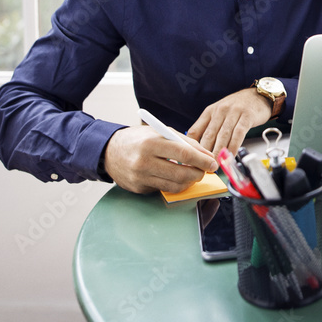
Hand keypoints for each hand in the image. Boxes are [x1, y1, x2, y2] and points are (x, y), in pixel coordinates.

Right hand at [103, 125, 217, 194]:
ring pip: (175, 186)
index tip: (213, 163)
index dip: (202, 160)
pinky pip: (164, 189)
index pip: (184, 154)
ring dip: (189, 182)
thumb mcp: (161, 132)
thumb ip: (185, 142)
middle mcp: (144, 161)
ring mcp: (140, 177)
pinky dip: (175, 185)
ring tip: (193, 174)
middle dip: (199, 174)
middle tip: (205, 170)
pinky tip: (176, 177)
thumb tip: (206, 155)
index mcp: (151, 142)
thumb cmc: (139, 139)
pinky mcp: (139, 188)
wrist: (109, 151)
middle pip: (181, 174)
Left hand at [188, 87, 271, 157]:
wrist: (258, 95)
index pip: (196, 130)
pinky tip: (231, 156)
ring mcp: (234, 113)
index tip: (192, 159)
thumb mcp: (219, 113)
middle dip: (205, 153)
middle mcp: (220, 111)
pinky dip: (234, 147)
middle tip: (203, 166)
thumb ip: (209, 128)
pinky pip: (238, 134)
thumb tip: (198, 148)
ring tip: (216, 165)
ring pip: (223, 136)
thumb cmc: (237, 108)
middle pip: (209, 135)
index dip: (193, 147)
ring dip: (219, 152)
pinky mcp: (247, 116)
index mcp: (210, 111)